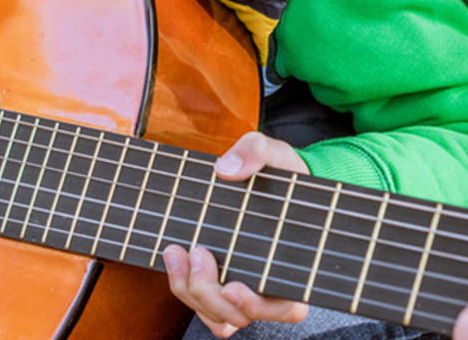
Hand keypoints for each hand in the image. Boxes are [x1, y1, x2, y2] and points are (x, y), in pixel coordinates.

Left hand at [163, 132, 310, 336]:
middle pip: (239, 316)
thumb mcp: (273, 152)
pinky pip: (203, 307)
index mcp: (293, 266)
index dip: (257, 305)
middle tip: (198, 251)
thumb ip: (255, 152)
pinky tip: (174, 258)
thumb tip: (226, 169)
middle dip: (210, 292)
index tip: (234, 288)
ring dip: (191, 292)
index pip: (286, 308)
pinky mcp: (219, 282)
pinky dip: (184, 290)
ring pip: (217, 316)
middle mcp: (268, 286)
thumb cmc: (279, 171)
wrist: (264, 177)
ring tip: (176, 251)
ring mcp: (242, 288)